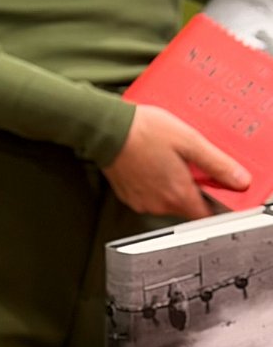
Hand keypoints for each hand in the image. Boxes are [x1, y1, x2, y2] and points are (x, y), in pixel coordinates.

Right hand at [103, 104, 248, 218]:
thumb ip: (217, 164)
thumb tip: (239, 180)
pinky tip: (153, 165)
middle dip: (193, 189)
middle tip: (191, 165)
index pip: (207, 215)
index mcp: (177, 194)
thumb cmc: (144, 133)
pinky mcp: (129, 197)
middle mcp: (159, 204)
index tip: (217, 187)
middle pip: (187, 207)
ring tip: (169, 162)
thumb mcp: (191, 142)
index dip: (216, 201)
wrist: (109, 131)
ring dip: (173, 186)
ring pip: (168, 202)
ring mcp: (142, 202)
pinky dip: (156, 185)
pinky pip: (151, 197)